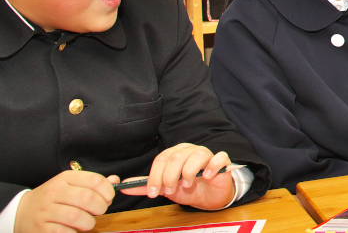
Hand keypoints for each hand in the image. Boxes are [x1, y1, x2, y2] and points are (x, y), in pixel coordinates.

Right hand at [15, 170, 114, 232]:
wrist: (21, 212)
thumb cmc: (52, 199)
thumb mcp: (69, 185)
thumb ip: (92, 184)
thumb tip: (115, 180)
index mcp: (64, 179)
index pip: (94, 180)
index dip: (108, 190)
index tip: (109, 198)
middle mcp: (54, 192)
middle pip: (88, 198)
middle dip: (101, 207)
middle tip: (100, 211)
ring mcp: (46, 211)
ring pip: (77, 217)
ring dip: (89, 222)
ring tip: (87, 222)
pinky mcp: (42, 228)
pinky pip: (65, 232)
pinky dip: (75, 232)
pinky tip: (74, 229)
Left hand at [115, 143, 234, 210]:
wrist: (209, 196)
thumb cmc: (188, 189)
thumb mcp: (166, 189)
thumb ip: (148, 186)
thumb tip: (124, 187)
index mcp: (176, 153)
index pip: (161, 159)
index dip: (155, 176)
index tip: (153, 193)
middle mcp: (190, 150)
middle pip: (176, 157)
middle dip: (170, 177)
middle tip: (170, 191)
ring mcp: (207, 154)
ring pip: (196, 156)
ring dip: (188, 173)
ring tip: (187, 185)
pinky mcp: (222, 161)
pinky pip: (218, 157)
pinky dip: (211, 167)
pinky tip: (206, 177)